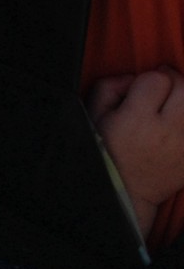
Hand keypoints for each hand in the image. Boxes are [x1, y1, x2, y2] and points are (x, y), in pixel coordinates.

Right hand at [88, 66, 183, 237]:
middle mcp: (166, 132)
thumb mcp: (94, 115)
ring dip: (183, 100)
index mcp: (136, 120)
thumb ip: (109, 86)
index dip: (149, 79)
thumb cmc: (106, 150)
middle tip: (162, 89)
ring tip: (171, 105)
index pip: (157, 79)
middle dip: (173, 82)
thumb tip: (132, 78)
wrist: (126, 190)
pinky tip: (176, 123)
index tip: (142, 88)